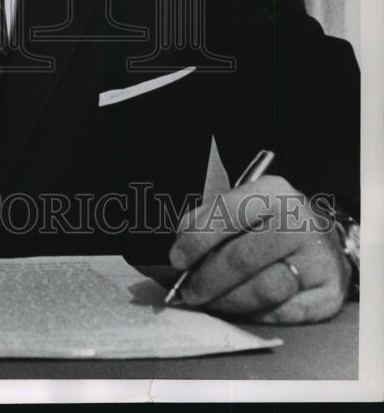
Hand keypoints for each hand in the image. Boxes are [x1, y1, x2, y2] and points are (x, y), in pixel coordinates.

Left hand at [168, 175, 351, 322]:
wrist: (325, 239)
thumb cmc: (274, 222)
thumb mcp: (246, 204)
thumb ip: (211, 219)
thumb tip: (181, 248)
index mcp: (274, 192)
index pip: (228, 213)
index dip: (197, 239)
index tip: (177, 259)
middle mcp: (299, 223)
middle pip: (243, 258)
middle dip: (207, 279)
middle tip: (188, 291)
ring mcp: (318, 259)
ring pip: (263, 290)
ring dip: (228, 301)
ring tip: (210, 301)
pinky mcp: (328, 294)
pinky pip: (283, 313)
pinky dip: (255, 315)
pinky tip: (239, 309)